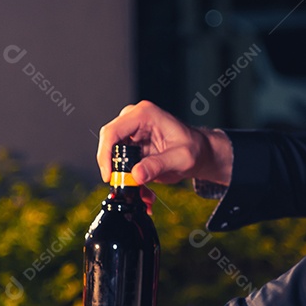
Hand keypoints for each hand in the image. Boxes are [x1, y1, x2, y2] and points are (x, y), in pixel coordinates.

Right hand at [97, 101, 232, 185]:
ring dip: (122, 176)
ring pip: (112, 154)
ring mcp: (131, 131)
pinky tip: (143, 189)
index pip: (113, 132)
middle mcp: (134, 118)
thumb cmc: (194, 149)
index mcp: (144, 114)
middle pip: (108, 142)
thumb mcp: (180, 158)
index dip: (105, 155)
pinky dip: (128, 178)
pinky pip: (120, 162)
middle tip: (123, 186)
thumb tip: (135, 175)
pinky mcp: (131, 144)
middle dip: (113, 167)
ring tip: (141, 191)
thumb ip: (158, 166)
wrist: (200, 153)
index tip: (109, 176)